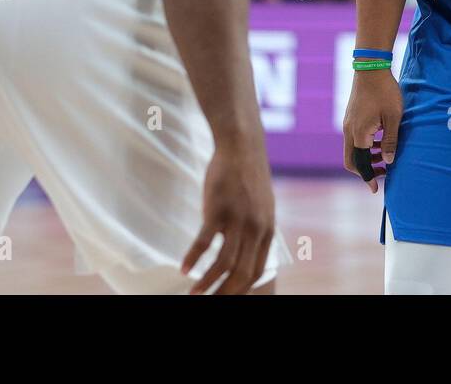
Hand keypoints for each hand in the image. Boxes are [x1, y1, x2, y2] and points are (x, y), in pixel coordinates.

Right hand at [180, 140, 275, 293]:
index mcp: (267, 231)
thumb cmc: (247, 178)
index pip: (256, 271)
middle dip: (224, 294)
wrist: (242, 146)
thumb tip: (247, 251)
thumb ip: (256, 230)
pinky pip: (204, 242)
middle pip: (242, 274)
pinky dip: (193, 258)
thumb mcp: (262, 207)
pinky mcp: (218, 209)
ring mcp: (238, 220)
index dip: (240, 289)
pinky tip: (183, 269)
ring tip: (193, 295)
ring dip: (207, 284)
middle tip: (207, 303)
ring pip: (224, 264)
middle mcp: (256, 229)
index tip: (226, 297)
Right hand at [341, 69, 401, 193]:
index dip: (368, 178)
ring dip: (366, 157)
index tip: (376, 189)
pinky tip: (379, 140)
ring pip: (352, 149)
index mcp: (359, 134)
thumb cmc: (385, 92)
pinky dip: (364, 145)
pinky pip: (354, 138)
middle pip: (351, 160)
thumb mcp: (393, 118)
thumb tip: (389, 162)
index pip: (360, 164)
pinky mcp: (350, 116)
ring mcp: (347, 123)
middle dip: (365, 170)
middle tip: (383, 172)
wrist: (370, 68)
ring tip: (385, 156)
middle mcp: (349, 131)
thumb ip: (390, 141)